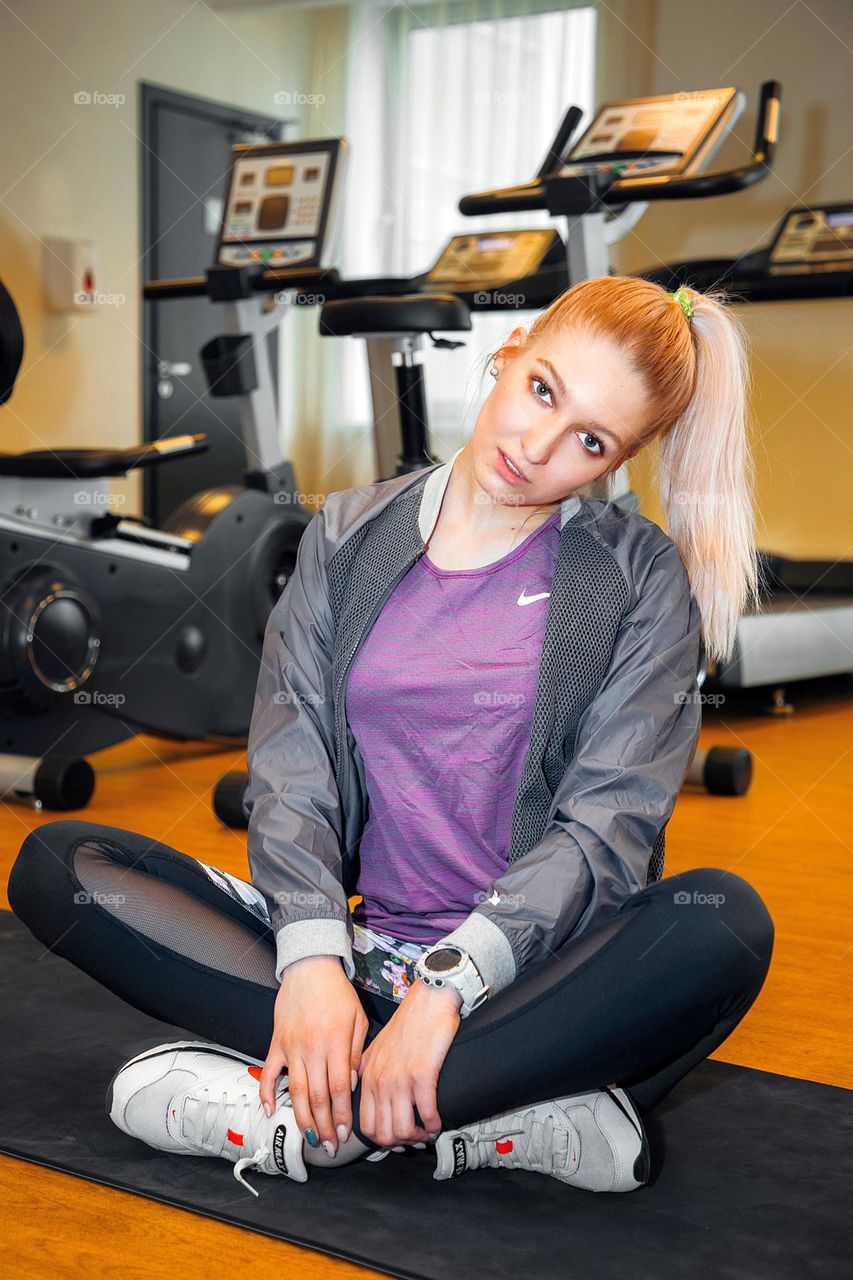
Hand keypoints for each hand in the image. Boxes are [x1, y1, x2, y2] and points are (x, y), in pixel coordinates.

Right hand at [260, 955, 368, 1155]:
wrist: (310, 968)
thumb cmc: (338, 993)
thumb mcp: (358, 1019)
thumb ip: (356, 1053)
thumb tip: (350, 1084)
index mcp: (336, 1043)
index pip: (339, 1089)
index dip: (341, 1115)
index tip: (344, 1134)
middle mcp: (313, 1049)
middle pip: (318, 1097)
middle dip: (324, 1126)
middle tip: (329, 1146)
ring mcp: (292, 1047)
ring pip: (296, 1091)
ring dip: (303, 1119)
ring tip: (310, 1139)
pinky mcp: (276, 1043)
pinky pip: (269, 1073)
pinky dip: (267, 1094)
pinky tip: (271, 1112)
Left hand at [357, 978, 461, 1147]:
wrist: (428, 1000)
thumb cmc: (409, 1023)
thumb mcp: (379, 1050)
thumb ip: (373, 1074)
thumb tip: (380, 1102)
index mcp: (367, 1076)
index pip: (365, 1125)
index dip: (383, 1141)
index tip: (398, 1140)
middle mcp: (379, 1081)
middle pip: (383, 1134)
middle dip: (402, 1144)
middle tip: (416, 1140)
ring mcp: (399, 1079)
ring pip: (403, 1130)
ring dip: (419, 1138)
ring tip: (428, 1132)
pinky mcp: (422, 1075)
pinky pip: (426, 1114)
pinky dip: (434, 1125)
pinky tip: (439, 1121)